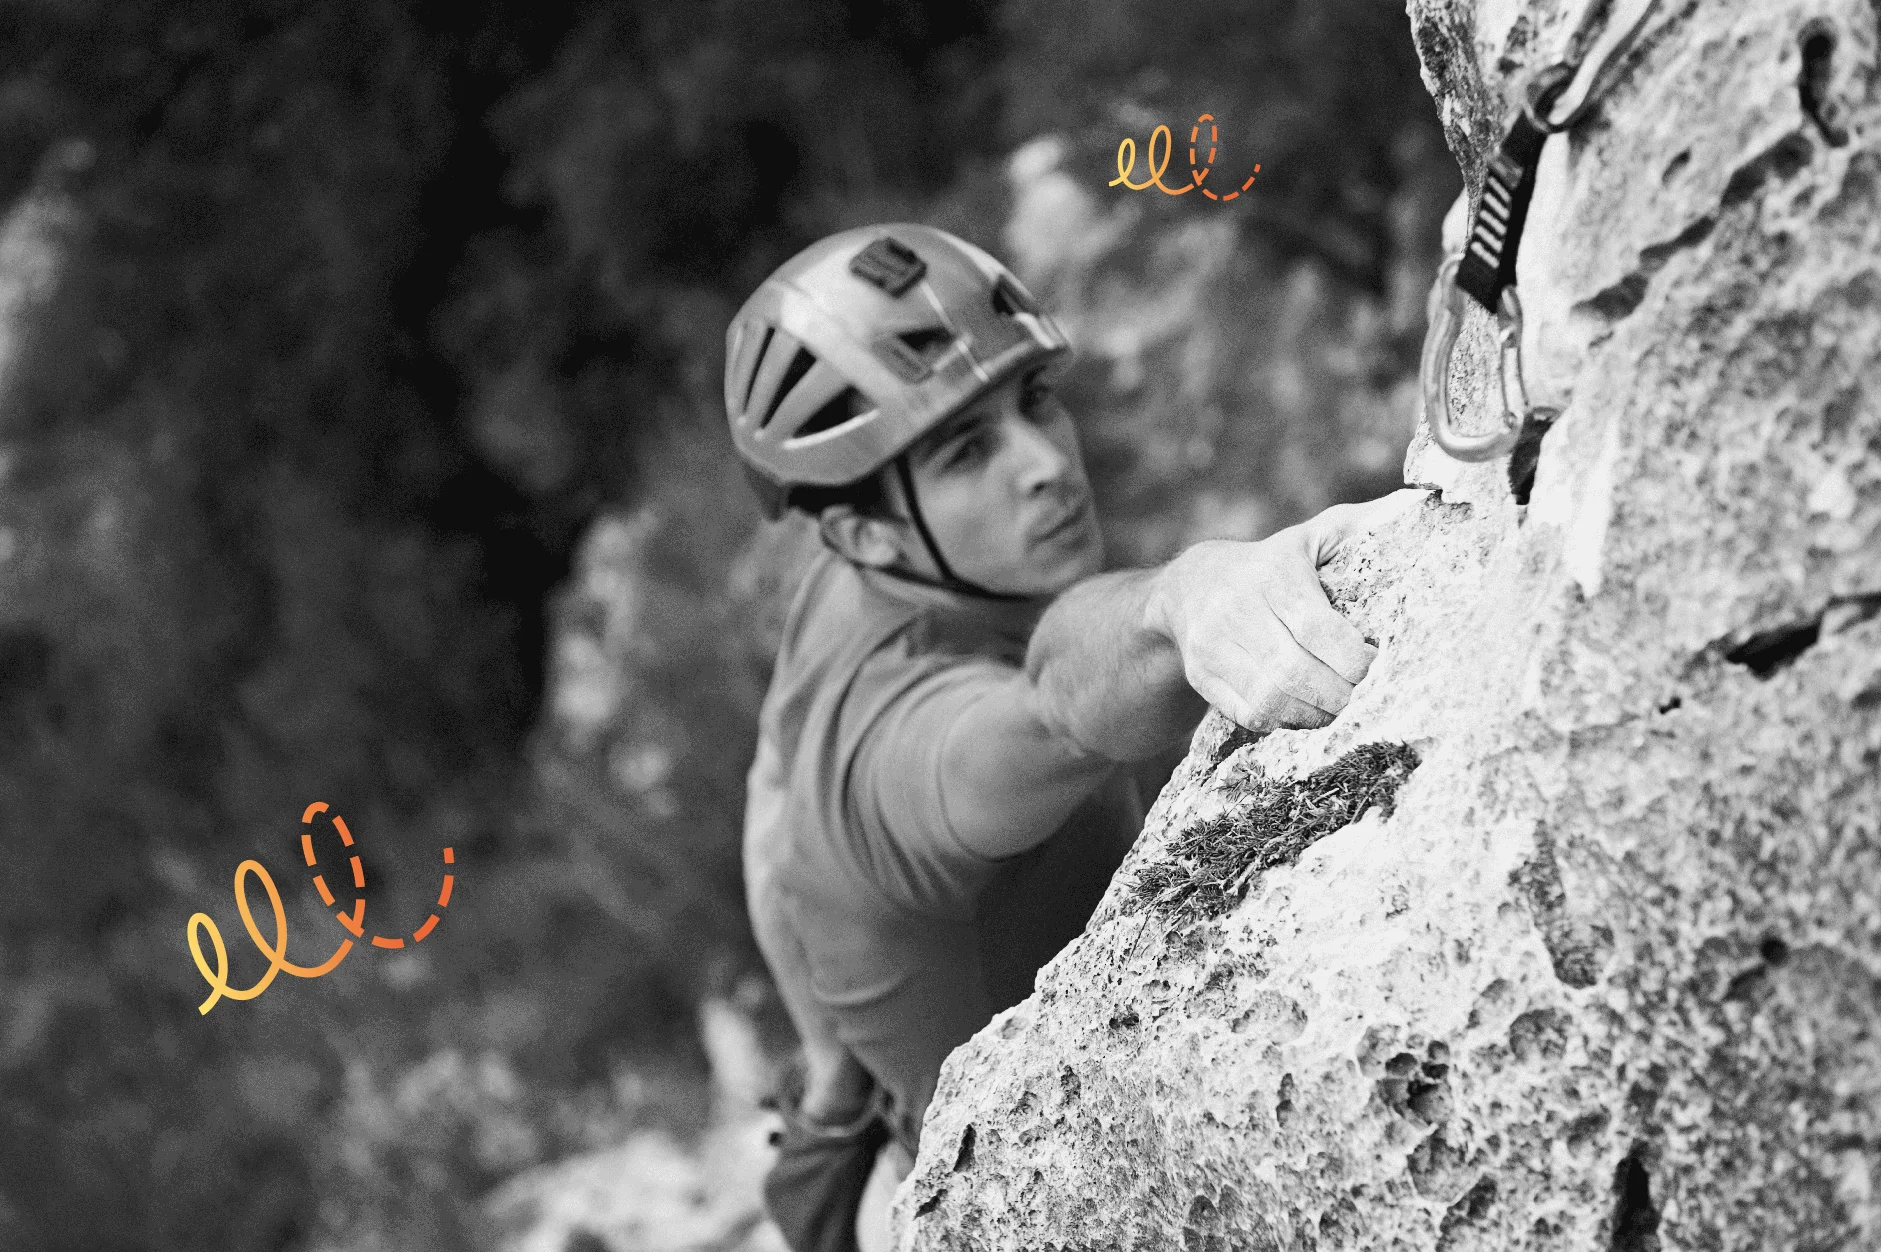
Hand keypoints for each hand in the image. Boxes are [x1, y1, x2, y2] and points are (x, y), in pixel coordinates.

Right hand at [1147, 490, 1425, 731]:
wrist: (1189, 588)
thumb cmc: (1273, 563)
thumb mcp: (1313, 536)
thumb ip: (1364, 524)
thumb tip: (1421, 502)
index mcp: (1273, 575)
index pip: (1318, 630)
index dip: (1355, 660)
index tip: (1379, 666)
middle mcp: (1237, 610)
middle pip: (1296, 673)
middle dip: (1340, 695)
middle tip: (1366, 699)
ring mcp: (1214, 646)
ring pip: (1272, 700)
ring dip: (1315, 714)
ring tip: (1339, 709)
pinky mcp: (1202, 676)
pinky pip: (1249, 714)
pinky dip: (1284, 721)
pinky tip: (1305, 712)